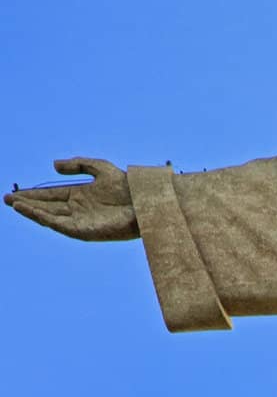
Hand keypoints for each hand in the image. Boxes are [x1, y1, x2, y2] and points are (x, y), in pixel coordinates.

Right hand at [4, 158, 137, 240]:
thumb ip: (77, 164)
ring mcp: (80, 221)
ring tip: (14, 204)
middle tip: (6, 199)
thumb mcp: (99, 167)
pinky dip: (43, 219)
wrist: (142, 201)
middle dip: (27, 203)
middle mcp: (77, 210)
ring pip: (49, 216)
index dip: (33, 194)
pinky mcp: (84, 231)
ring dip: (31, 211)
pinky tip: (31, 212)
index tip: (16, 193)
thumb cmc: (126, 185)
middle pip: (46, 206)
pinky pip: (59, 225)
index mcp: (79, 195)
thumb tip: (54, 166)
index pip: (50, 195)